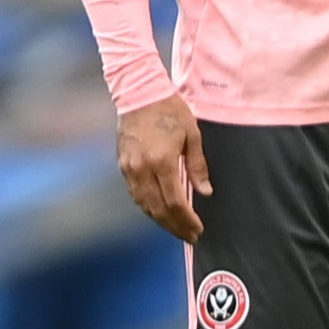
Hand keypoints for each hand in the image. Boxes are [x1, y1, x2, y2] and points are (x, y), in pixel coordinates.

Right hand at [117, 94, 210, 241]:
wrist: (139, 92)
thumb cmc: (169, 109)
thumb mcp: (191, 134)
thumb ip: (198, 166)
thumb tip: (205, 191)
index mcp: (162, 161)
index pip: (175, 202)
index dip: (186, 220)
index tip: (197, 229)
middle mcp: (143, 169)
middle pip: (158, 209)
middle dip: (175, 226)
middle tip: (190, 236)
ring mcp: (130, 168)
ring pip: (144, 205)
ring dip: (161, 220)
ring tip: (176, 227)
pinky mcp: (123, 164)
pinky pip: (135, 194)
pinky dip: (148, 206)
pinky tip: (159, 210)